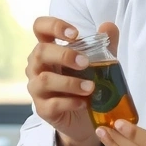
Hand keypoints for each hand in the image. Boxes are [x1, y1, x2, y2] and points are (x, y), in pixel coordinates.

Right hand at [25, 16, 119, 145]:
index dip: (54, 25)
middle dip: (64, 55)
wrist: (85, 119)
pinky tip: (84, 103)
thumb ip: (105, 45)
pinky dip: (70, 102)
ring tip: (90, 87)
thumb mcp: (99, 63)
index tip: (75, 34)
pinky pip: (52, 104)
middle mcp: (38, 66)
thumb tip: (108, 26)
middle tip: (85, 62)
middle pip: (40, 52)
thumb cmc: (85, 83)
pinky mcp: (42, 109)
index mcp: (49, 49)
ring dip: (69, 82)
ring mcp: (37, 88)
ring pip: (45, 80)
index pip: (40, 27)